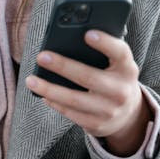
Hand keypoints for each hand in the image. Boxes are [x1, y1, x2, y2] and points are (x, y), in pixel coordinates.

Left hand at [25, 30, 152, 155]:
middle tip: (41, 57)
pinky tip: (43, 94)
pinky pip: (71, 113)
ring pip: (74, 99)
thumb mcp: (116, 65)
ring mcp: (109, 110)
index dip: (106, 43)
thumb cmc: (114, 78)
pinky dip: (55, 102)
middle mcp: (121, 90)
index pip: (120, 53)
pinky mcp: (97, 124)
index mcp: (127, 69)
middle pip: (88, 77)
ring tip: (31, 80)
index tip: (87, 34)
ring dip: (49, 89)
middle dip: (63, 66)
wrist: (128, 114)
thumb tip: (67, 40)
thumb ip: (102, 53)